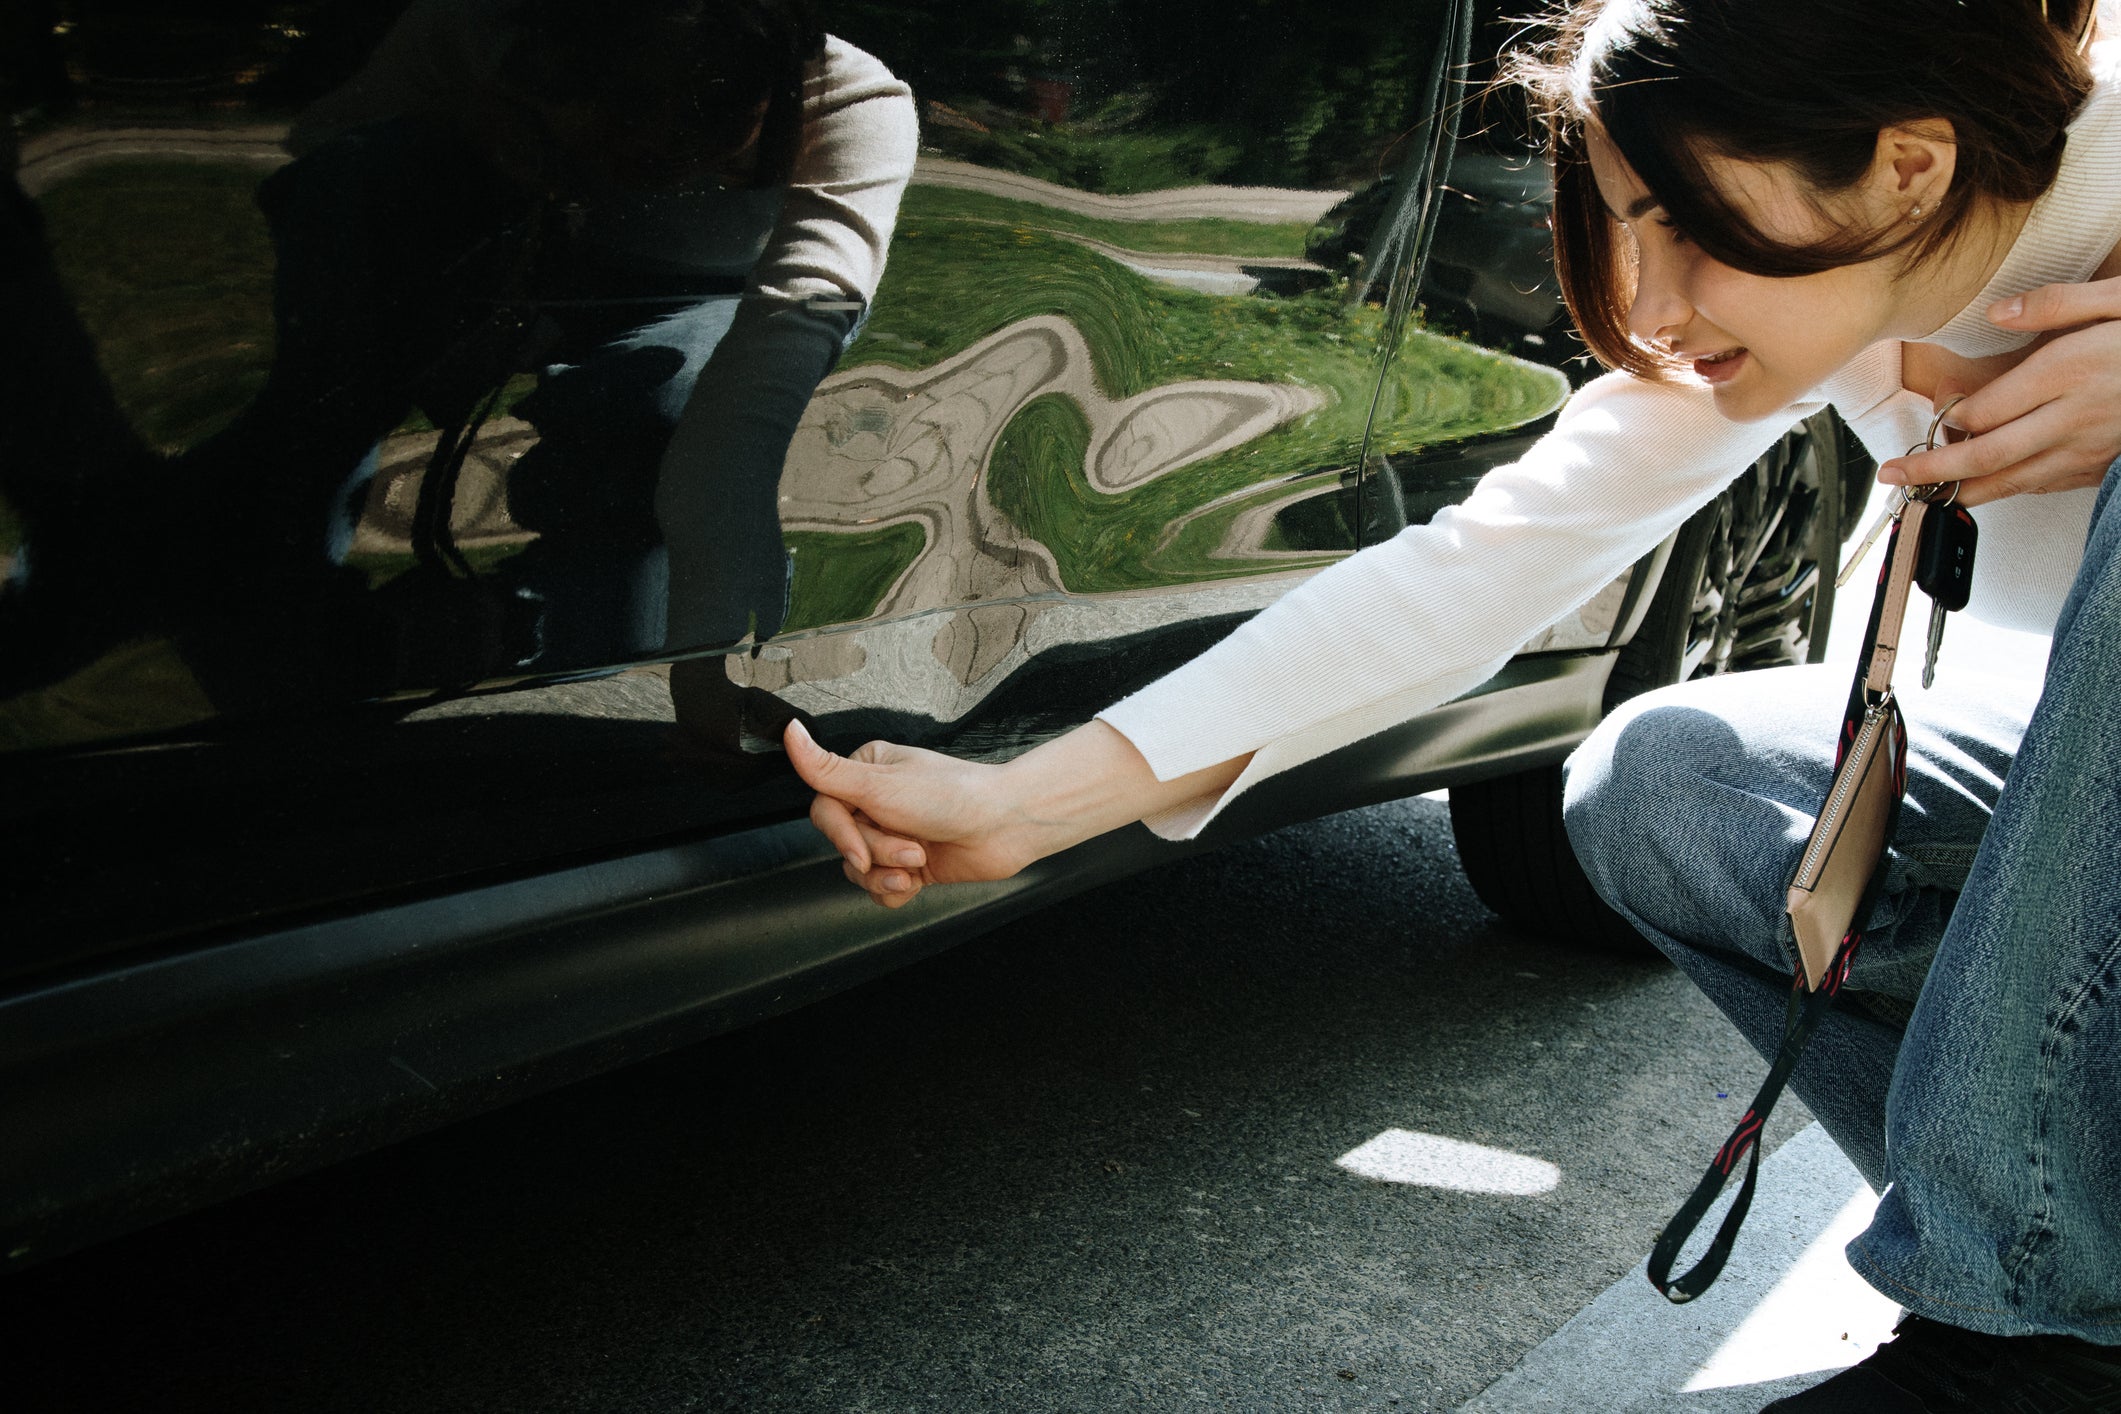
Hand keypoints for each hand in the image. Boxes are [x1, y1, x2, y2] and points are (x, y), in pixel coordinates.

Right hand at [786, 718, 1249, 908]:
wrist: (1006, 826)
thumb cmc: (954, 795)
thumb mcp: (880, 783)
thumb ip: (827, 768)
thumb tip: (789, 733)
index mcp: (865, 774)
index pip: (824, 812)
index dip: (842, 836)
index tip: (859, 849)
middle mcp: (876, 803)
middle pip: (843, 845)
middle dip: (878, 854)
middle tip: (913, 846)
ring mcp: (892, 835)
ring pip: (859, 873)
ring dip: (889, 874)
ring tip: (921, 859)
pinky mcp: (910, 865)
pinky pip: (880, 890)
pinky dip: (897, 891)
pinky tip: (919, 880)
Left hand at [1879, 276, 2120, 505]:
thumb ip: (2056, 302)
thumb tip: (1999, 312)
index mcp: (2071, 371)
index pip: (1988, 409)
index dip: (1948, 416)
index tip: (1930, 408)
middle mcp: (2075, 416)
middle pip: (1988, 455)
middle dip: (1933, 470)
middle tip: (1892, 477)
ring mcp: (2090, 447)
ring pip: (2014, 481)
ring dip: (1964, 492)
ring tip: (1922, 496)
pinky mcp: (2102, 464)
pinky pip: (2045, 484)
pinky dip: (2010, 489)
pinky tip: (1983, 488)